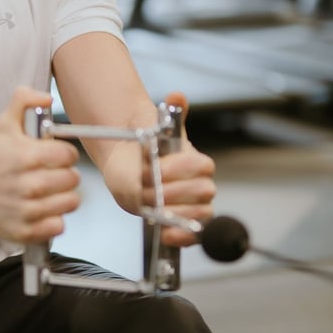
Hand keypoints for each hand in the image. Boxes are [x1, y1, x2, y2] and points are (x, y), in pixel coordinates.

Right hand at [0, 87, 80, 242]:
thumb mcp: (4, 123)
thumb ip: (24, 100)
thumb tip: (46, 97)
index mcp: (26, 157)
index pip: (68, 155)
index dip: (65, 154)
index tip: (56, 157)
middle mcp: (28, 186)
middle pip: (72, 179)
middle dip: (65, 174)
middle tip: (52, 174)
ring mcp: (26, 210)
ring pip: (70, 203)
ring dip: (64, 197)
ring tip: (50, 192)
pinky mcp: (25, 230)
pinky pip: (58, 226)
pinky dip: (54, 220)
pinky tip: (43, 209)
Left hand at [104, 91, 216, 247]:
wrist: (129, 163)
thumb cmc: (147, 147)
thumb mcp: (158, 127)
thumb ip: (172, 111)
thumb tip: (177, 95)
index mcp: (196, 162)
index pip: (203, 168)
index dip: (180, 169)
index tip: (159, 169)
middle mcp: (198, 185)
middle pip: (203, 192)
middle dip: (176, 192)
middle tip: (153, 189)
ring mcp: (191, 205)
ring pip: (200, 214)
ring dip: (177, 213)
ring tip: (157, 210)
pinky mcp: (181, 222)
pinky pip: (193, 235)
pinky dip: (183, 237)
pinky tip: (168, 234)